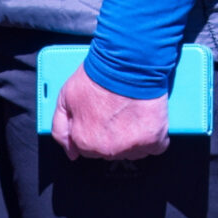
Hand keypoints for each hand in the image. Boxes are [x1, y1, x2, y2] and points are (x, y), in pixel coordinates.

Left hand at [50, 67, 170, 160]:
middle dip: (114, 136)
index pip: (89, 150)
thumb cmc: (96, 78)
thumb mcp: (65, 98)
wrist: (127, 64)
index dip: (95, 132)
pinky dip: (155, 136)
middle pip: (111, 152)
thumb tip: (71, 153)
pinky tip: (148, 119)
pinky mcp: (153, 140)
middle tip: (117, 113)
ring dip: (134, 139)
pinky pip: (156, 147)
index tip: (102, 118)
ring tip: (133, 114)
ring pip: (134, 152)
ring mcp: (131, 147)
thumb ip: (61, 129)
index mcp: (84, 142)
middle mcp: (107, 150)